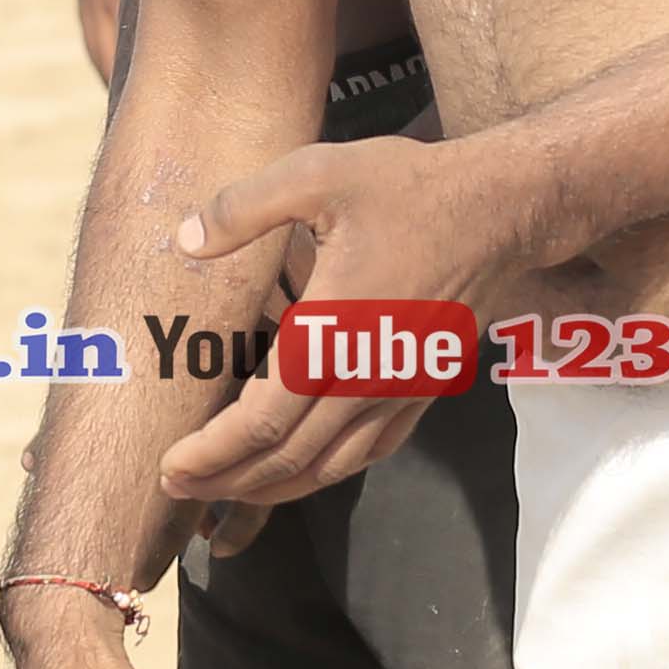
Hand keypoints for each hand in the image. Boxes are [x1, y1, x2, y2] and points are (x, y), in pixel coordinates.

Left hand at [161, 128, 529, 514]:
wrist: (499, 209)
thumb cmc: (407, 189)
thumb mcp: (317, 175)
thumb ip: (244, 208)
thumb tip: (183, 239)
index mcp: (333, 333)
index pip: (261, 421)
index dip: (212, 453)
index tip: (170, 467)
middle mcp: (366, 378)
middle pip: (288, 457)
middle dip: (228, 481)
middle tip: (178, 490)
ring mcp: (398, 392)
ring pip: (330, 466)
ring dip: (273, 489)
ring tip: (225, 494)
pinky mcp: (421, 392)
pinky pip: (369, 452)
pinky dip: (326, 472)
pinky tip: (302, 472)